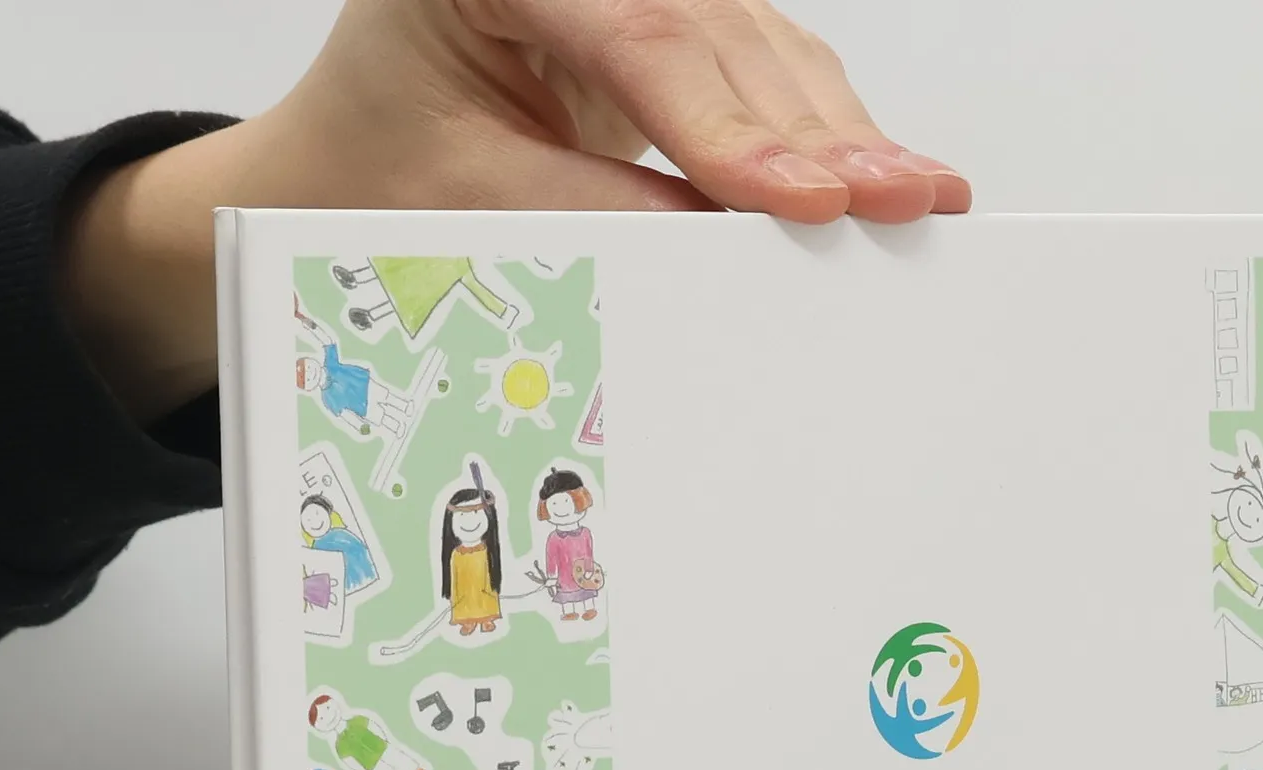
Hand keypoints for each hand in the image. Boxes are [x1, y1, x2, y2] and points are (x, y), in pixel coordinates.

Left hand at [64, 0, 967, 419]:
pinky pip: (764, 68)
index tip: (800, 199)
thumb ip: (595, 213)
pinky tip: (882, 173)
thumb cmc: (380, 170)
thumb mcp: (469, 195)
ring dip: (842, 132)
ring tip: (916, 195)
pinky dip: (825, 132)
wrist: (346, 161)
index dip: (730, 126)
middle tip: (901, 197)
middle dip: (817, 130)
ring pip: (762, 45)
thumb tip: (724, 249)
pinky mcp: (674, 28)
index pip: (640, 34)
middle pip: (721, 33)